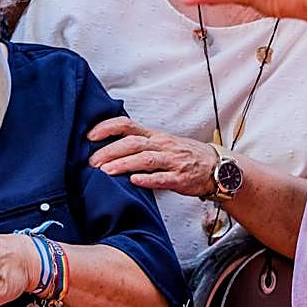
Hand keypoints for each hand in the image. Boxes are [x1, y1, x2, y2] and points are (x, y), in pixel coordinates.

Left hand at [88, 116, 216, 196]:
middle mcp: (162, 145)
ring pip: (146, 159)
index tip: (89, 136)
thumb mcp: (161, 143)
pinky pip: (163, 178)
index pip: (127, 125)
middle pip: (133, 143)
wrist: (217, 166)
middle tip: (92, 162)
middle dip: (110, 151)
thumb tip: (107, 148)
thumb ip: (139, 144)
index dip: (107, 128)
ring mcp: (172, 161)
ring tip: (106, 171)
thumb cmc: (184, 155)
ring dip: (124, 164)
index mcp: (154, 136)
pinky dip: (148, 179)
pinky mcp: (181, 178)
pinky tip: (134, 182)